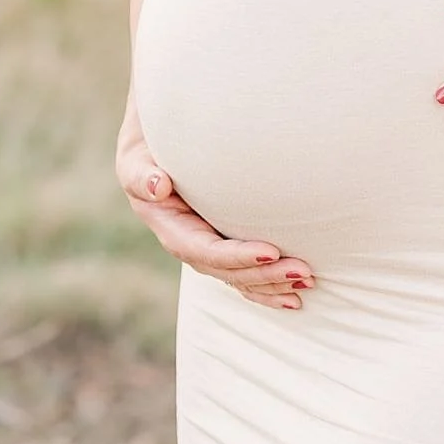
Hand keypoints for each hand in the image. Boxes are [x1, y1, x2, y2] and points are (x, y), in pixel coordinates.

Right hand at [117, 106, 313, 309]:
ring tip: (307, 280)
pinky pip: (245, 274)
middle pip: (229, 270)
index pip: (205, 251)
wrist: (155, 146)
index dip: (237, 256)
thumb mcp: (135, 159)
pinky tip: (294, 297)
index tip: (271, 252)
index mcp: (169, 229)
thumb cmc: (147, 149)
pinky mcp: (222, 246)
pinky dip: (268, 287)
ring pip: (240, 277)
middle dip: (265, 275)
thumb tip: (158, 187)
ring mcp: (206, 249)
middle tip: (303, 270)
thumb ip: (141, 174)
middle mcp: (189, 245)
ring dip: (273, 284)